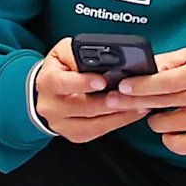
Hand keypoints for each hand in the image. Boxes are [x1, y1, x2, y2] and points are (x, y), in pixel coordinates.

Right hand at [31, 39, 151, 143]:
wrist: (51, 90)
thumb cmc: (62, 67)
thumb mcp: (66, 52)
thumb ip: (81, 51)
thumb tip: (103, 57)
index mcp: (47, 81)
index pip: (62, 83)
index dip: (83, 83)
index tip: (103, 81)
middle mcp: (50, 106)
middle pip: (83, 108)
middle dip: (110, 102)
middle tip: (131, 94)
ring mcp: (61, 124)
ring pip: (93, 124)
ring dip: (119, 115)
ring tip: (139, 104)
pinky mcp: (74, 135)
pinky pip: (99, 131)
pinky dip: (118, 122)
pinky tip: (132, 112)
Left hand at [106, 46, 185, 156]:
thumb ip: (167, 62)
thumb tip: (142, 68)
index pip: (166, 81)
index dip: (141, 85)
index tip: (123, 87)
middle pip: (160, 103)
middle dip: (131, 102)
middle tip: (114, 100)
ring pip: (163, 126)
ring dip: (156, 119)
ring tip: (166, 112)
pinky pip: (175, 144)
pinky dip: (169, 137)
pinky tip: (176, 127)